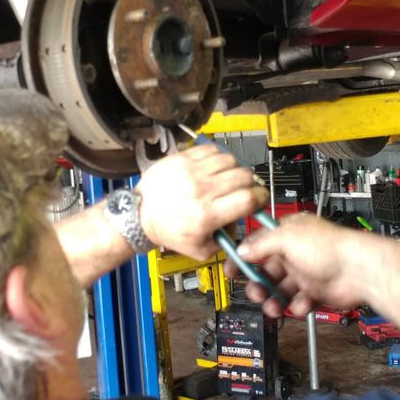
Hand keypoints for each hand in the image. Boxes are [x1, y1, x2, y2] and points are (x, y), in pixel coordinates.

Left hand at [137, 144, 267, 260]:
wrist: (139, 214)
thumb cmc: (168, 230)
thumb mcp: (199, 249)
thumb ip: (225, 241)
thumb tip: (241, 224)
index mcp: (206, 215)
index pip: (248, 200)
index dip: (260, 198)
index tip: (260, 199)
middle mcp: (201, 191)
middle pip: (244, 177)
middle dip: (250, 184)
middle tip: (245, 189)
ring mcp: (192, 171)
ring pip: (230, 160)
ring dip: (235, 169)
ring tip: (228, 178)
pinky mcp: (183, 159)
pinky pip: (212, 149)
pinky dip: (219, 157)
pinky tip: (215, 167)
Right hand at [224, 213, 367, 317]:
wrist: (359, 271)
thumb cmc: (330, 247)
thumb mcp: (287, 238)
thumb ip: (261, 244)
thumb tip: (243, 250)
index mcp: (287, 234)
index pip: (257, 244)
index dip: (243, 258)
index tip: (231, 271)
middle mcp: (296, 252)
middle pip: (267, 271)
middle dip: (259, 285)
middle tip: (256, 293)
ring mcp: (306, 273)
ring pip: (280, 290)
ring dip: (274, 300)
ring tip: (274, 307)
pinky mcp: (316, 292)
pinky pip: (297, 302)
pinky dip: (297, 306)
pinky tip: (301, 303)